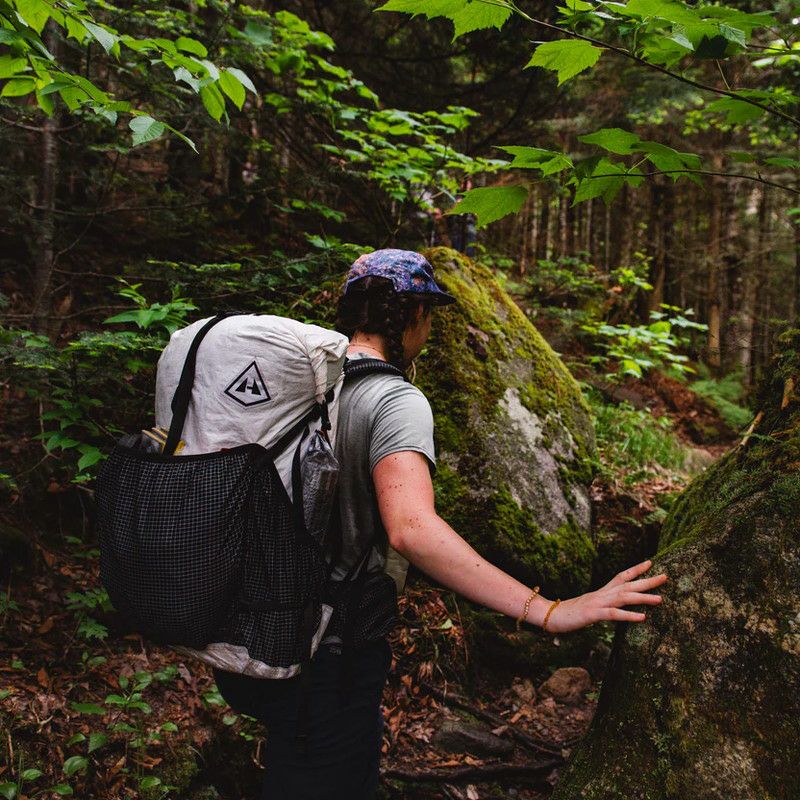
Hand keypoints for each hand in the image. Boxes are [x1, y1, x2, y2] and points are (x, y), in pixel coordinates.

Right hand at [542, 559, 667, 633]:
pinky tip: (642, 617)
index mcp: (601, 592)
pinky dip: (629, 615)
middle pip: (627, 584)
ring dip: (643, 597)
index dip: (636, 569)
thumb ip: (602, 606)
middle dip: (647, 581)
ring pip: (624, 597)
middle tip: (666, 577)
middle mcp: (601, 594)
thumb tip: (612, 608)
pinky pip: (613, 614)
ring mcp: (597, 603)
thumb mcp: (589, 608)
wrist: (550, 615)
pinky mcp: (593, 614)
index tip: (650, 563)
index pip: (621, 577)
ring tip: (660, 599)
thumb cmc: (568, 613)